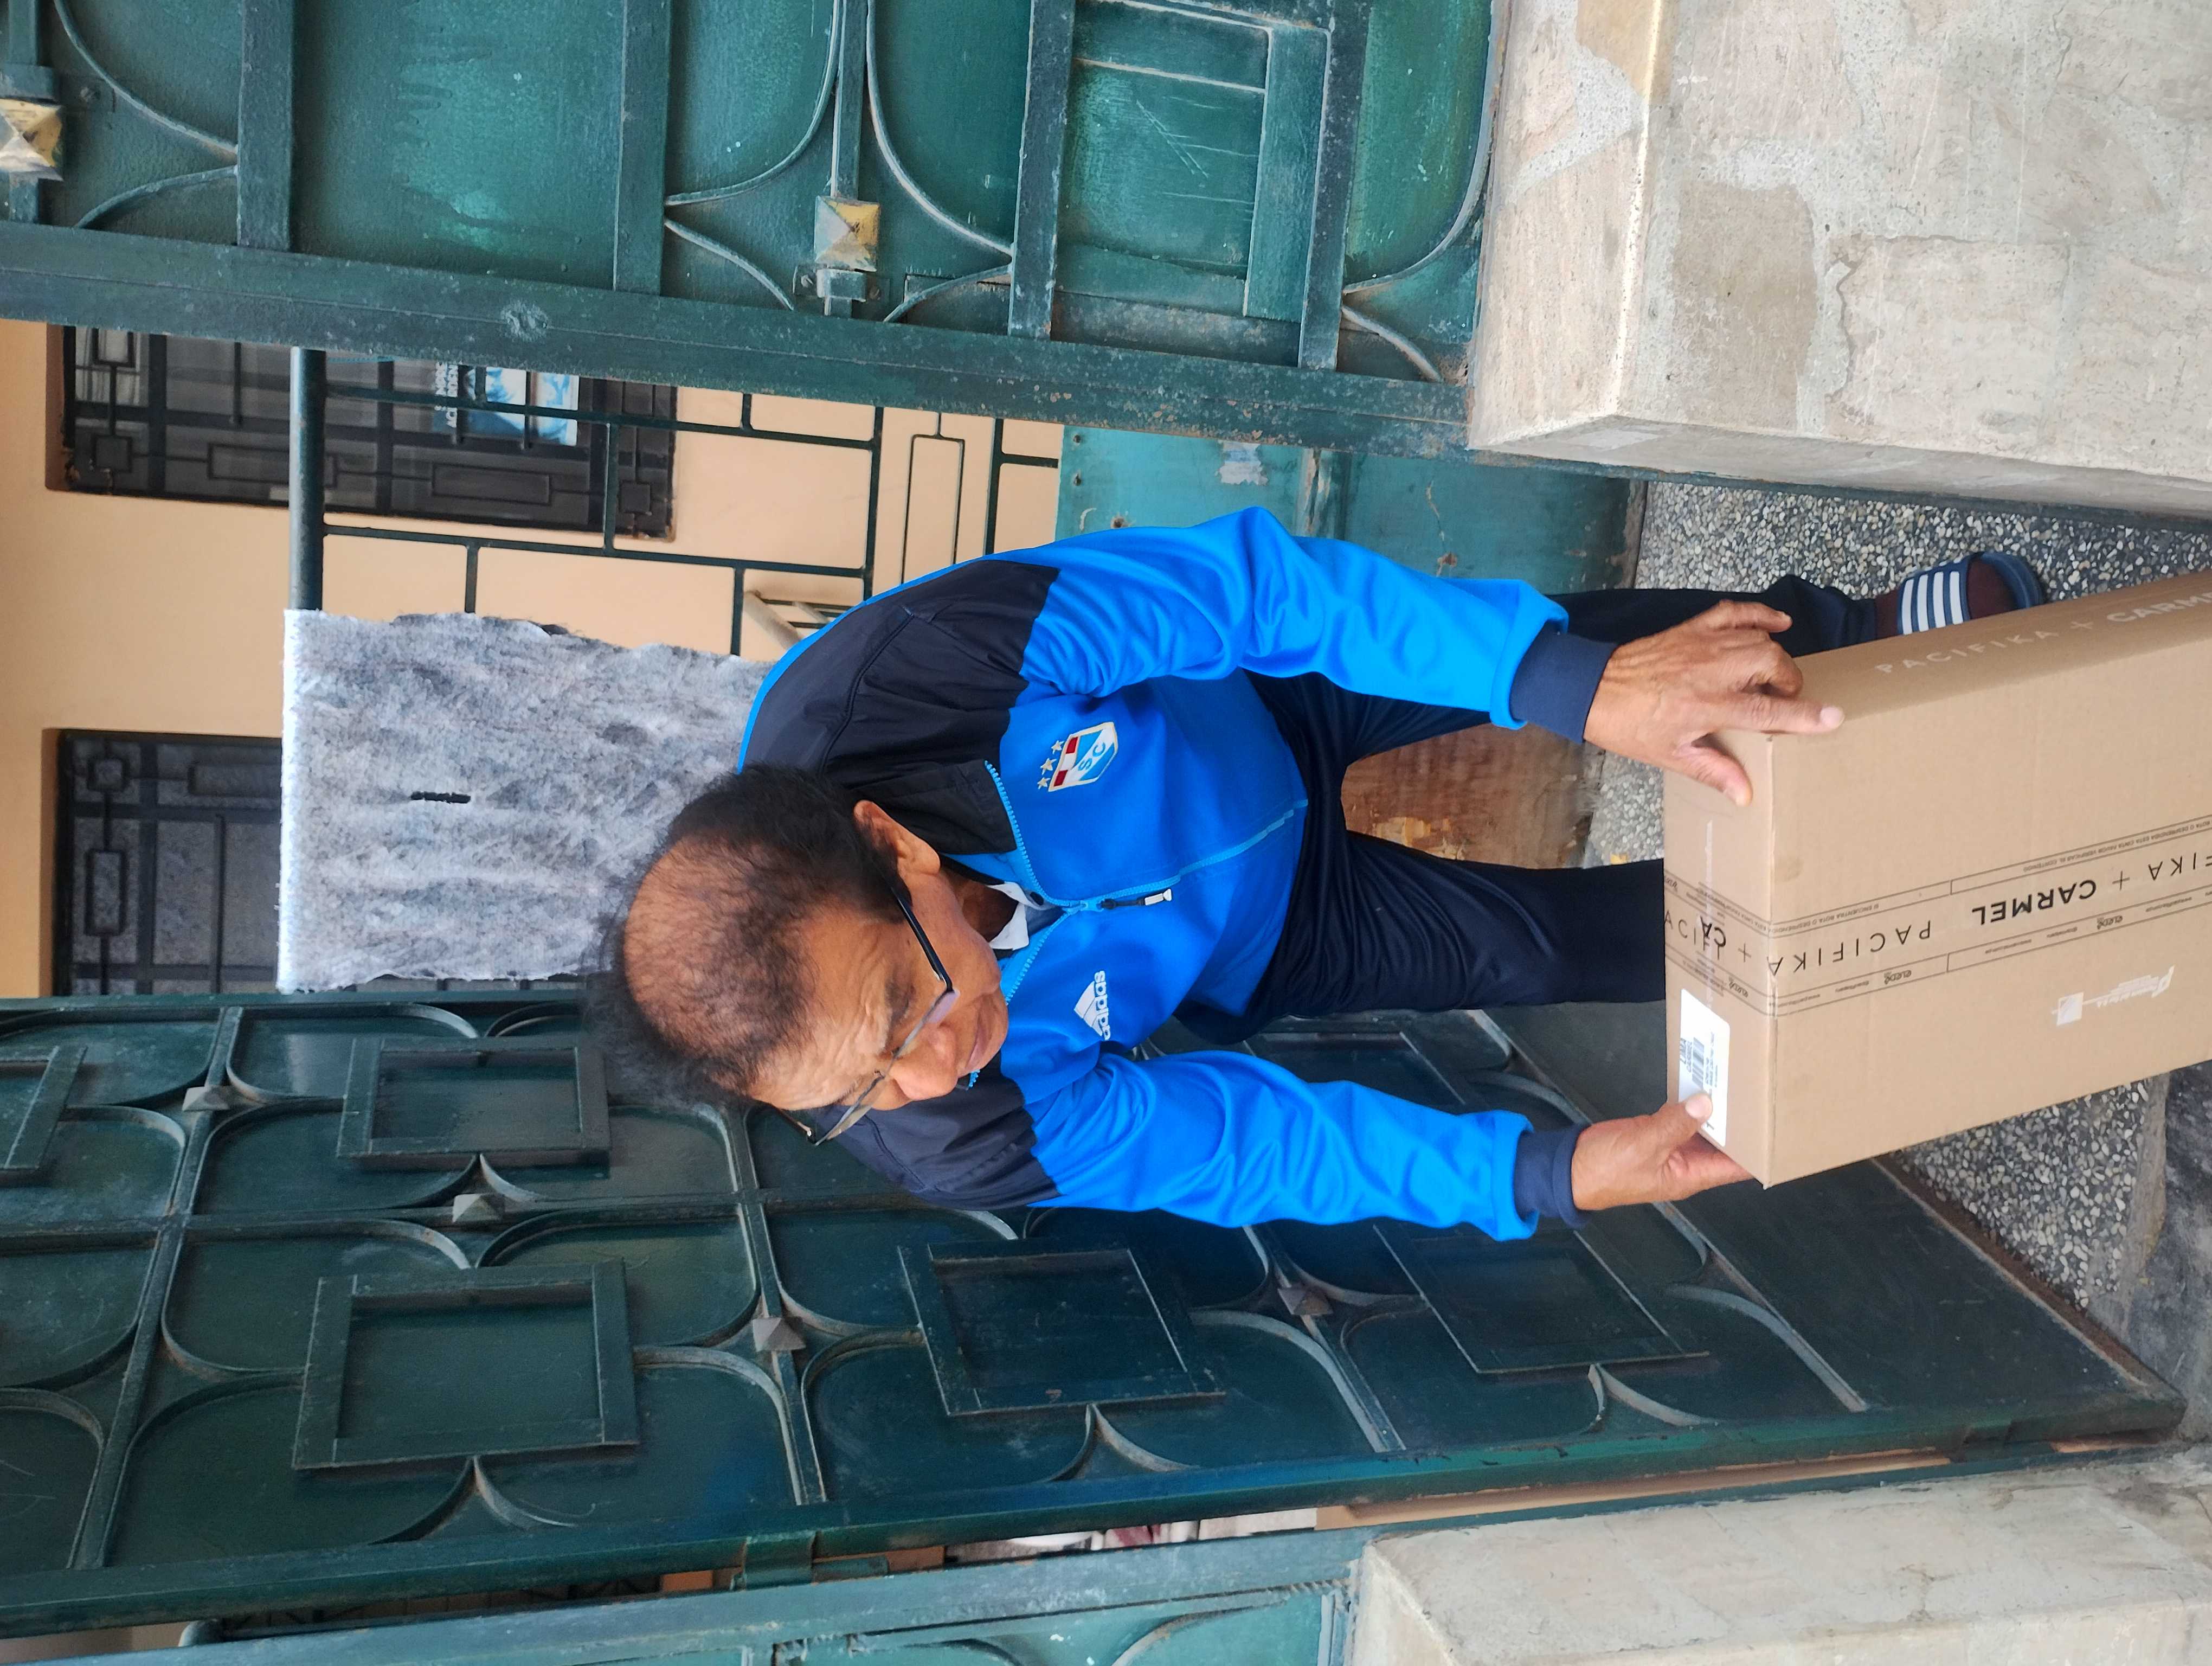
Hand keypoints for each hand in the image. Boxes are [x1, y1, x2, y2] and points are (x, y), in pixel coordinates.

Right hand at [1570, 1095, 1751, 1211]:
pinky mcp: (1655, 1134)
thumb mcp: (1643, 1145)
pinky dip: (1690, 1104)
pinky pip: (1680, 1118)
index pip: (1737, 1166)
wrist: (1570, 1169)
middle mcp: (1687, 1164)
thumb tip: (1707, 1101)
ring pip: (1703, 1130)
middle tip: (1762, 1094)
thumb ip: (1674, 1123)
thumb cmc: (1608, 1169)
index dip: (1760, 1152)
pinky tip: (1700, 1084)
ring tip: (1737, 1084)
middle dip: (1742, 1125)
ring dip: (1717, 1111)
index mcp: (1691, 1175)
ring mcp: (1671, 1148)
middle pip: (1724, 1146)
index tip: (1780, 1131)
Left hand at [1583, 603, 1842, 805]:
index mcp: (1706, 706)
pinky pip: (1734, 612)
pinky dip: (1760, 614)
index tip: (1833, 718)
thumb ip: (1712, 770)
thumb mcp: (1669, 756)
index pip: (1766, 711)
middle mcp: (1709, 671)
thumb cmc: (1629, 726)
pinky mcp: (1691, 628)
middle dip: (1789, 682)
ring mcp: (1701, 644)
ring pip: (1758, 640)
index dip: (1803, 716)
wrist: (1591, 689)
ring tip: (1771, 679)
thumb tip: (1746, 794)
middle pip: (1771, 665)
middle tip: (1782, 701)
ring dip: (1775, 657)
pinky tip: (1778, 623)